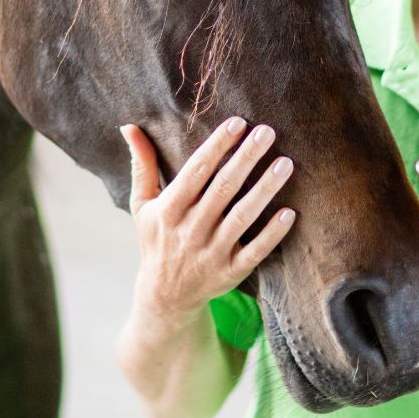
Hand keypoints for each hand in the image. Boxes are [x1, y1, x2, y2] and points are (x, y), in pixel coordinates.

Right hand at [123, 117, 295, 323]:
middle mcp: (190, 230)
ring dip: (265, 189)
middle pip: (223, 189)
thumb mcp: (142, 204)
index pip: (195, 171)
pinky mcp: (231, 271)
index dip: (217, 146)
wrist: (165, 295)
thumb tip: (129, 127)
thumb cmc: (156, 238)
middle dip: (245, 158)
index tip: (238, 122)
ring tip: (286, 162)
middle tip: (267, 131)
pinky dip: (272, 234)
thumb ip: (142, 164)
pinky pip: (255, 251)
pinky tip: (290, 212)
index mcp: (169, 209)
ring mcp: (212, 253)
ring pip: (242, 217)